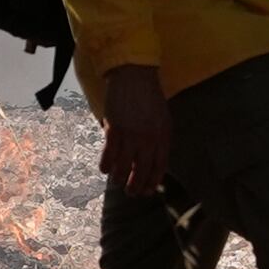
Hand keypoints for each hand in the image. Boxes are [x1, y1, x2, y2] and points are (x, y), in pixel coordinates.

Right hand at [97, 63, 171, 192]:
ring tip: (116, 181)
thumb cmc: (149, 97)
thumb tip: (153, 161)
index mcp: (163, 135)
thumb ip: (159, 139)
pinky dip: (106, 166)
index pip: (159, 166)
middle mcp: (148, 138)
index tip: (148, 191)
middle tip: (131, 193)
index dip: (153, 181)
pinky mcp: (114, 130)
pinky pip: (109, 155)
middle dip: (135, 186)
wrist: (134, 76)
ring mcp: (131, 135)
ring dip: (119, 178)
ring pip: (123, 167)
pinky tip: (105, 169)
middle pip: (141, 171)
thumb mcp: (162, 118)